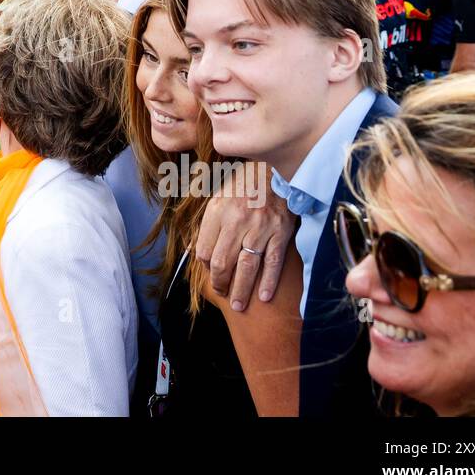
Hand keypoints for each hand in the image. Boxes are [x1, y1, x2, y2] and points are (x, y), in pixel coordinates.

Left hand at [195, 165, 296, 310]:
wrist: (274, 169)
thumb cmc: (244, 182)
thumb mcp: (217, 195)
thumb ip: (207, 223)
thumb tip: (195, 249)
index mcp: (217, 211)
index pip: (204, 250)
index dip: (205, 266)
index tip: (209, 272)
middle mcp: (236, 221)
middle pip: (222, 262)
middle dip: (220, 283)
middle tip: (222, 293)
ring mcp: (260, 229)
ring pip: (246, 268)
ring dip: (241, 290)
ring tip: (238, 305)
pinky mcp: (280, 233)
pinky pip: (273, 263)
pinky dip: (268, 282)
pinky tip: (264, 297)